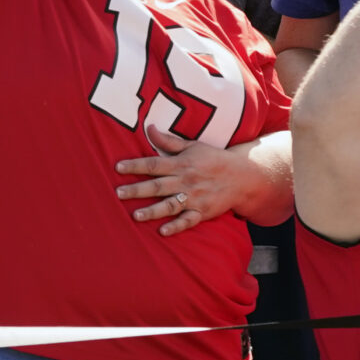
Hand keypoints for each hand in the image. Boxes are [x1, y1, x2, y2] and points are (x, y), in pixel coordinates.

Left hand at [115, 125, 262, 235]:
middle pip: (158, 186)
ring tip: (135, 215)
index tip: (118, 167)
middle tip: (118, 193)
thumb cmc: (213, 159)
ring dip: (153, 211)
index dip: (135, 165)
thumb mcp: (192, 146)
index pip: (154, 164)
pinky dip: (176, 226)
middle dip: (137, 190)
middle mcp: (186, 181)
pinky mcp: (202, 212)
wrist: (242, 177)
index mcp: (181, 164)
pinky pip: (188, 220)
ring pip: (170, 205)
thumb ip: (169, 141)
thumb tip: (149, 128)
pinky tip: (163, 231)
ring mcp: (194, 198)